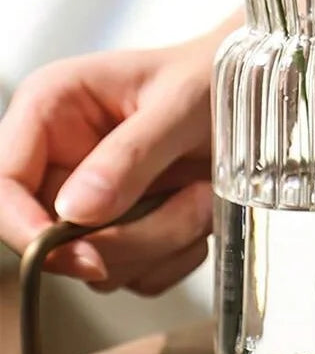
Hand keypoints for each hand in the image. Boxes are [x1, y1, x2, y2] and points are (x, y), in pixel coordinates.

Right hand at [0, 28, 227, 294]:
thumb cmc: (210, 78)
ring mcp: (89, 203)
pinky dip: (178, 255)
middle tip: (193, 200)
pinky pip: (138, 275)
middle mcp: (59, 161)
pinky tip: (202, 208)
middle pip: (52, 239)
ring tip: (203, 191)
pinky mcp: (123, 231)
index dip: (25, 228)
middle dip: (127, 237)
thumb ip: (130, 155)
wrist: (251, 97)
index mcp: (50, 110)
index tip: (80, 254)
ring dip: (163, 241)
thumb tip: (76, 211)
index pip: (2, 183)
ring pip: (100, 266)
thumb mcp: (178, 106)